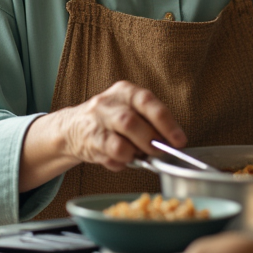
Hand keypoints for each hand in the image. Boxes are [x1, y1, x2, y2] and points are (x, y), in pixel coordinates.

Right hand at [55, 80, 186, 170]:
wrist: (72, 127)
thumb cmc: (109, 121)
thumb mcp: (128, 111)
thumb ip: (148, 123)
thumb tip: (171, 142)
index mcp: (126, 91)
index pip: (148, 102)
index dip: (166, 122)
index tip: (179, 140)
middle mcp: (109, 102)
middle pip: (133, 120)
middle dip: (151, 139)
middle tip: (161, 151)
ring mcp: (97, 120)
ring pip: (120, 137)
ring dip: (137, 150)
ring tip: (142, 156)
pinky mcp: (90, 139)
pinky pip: (111, 152)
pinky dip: (123, 160)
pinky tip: (124, 160)